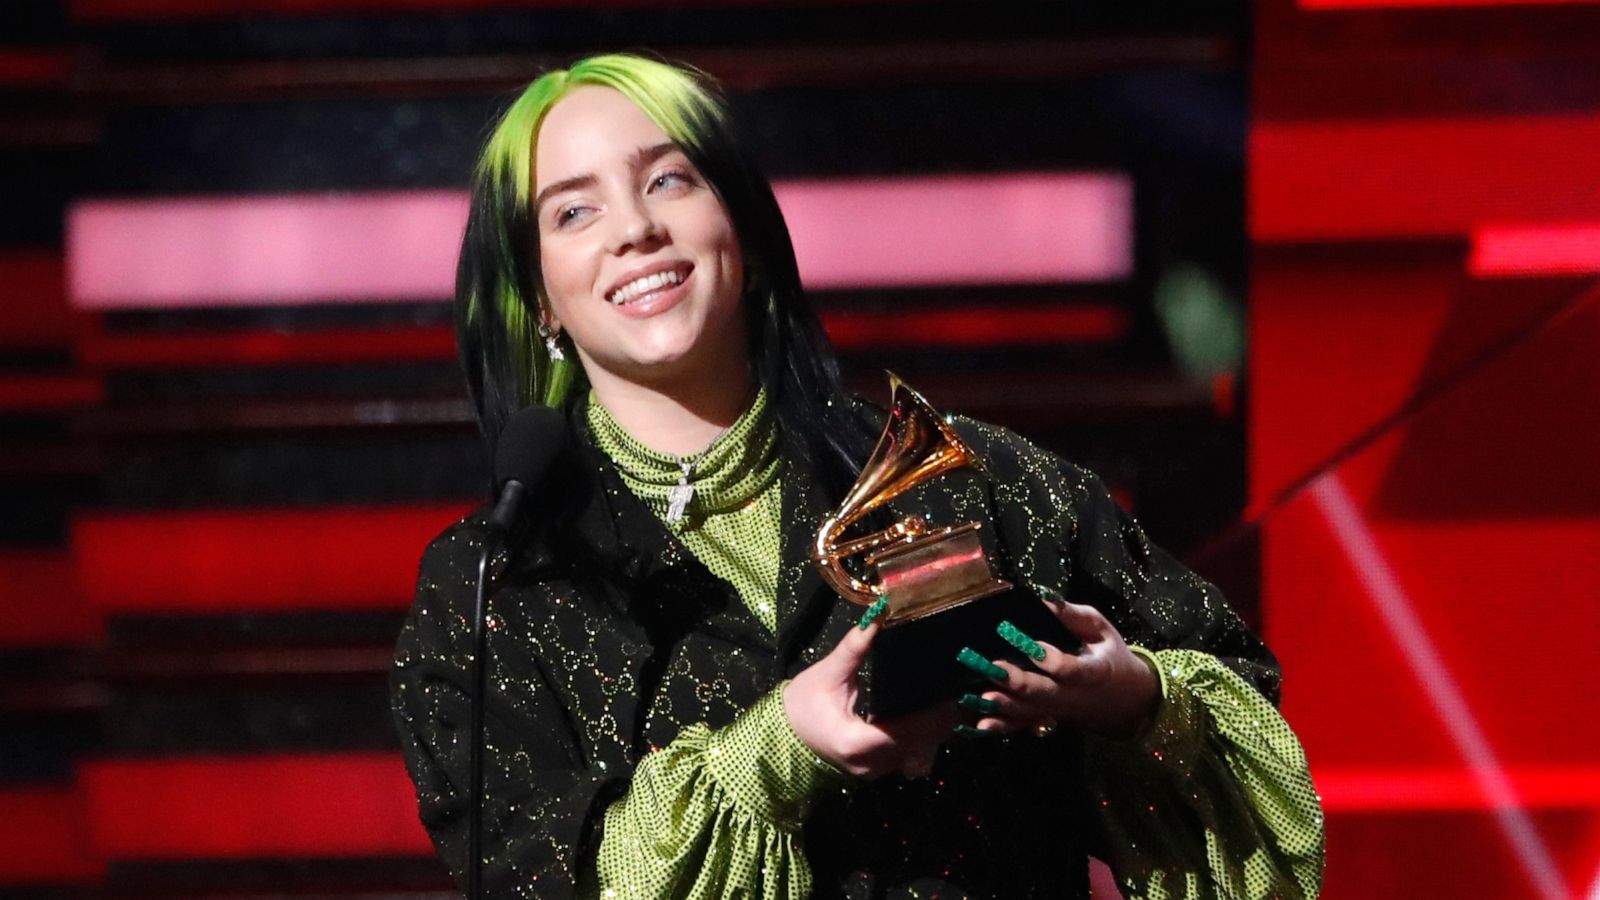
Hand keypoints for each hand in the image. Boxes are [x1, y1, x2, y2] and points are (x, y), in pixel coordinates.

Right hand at [784, 601, 959, 778]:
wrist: (782, 736)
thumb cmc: (801, 705)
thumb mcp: (826, 674)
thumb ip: (854, 648)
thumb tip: (878, 615)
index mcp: (858, 743)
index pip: (907, 729)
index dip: (934, 714)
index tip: (955, 693)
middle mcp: (872, 764)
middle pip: (920, 743)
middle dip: (944, 720)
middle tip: (967, 692)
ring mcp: (876, 771)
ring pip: (919, 753)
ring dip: (937, 731)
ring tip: (958, 704)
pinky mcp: (878, 768)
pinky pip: (910, 756)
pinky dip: (924, 738)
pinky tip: (936, 718)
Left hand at [955, 588, 1159, 738]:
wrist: (1126, 700)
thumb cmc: (1109, 655)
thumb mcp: (1100, 629)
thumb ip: (1072, 615)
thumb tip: (1042, 598)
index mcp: (1094, 672)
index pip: (1072, 669)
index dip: (1052, 660)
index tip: (1031, 645)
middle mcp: (1074, 696)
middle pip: (1045, 693)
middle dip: (1018, 682)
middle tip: (994, 667)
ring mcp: (1058, 711)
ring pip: (1030, 713)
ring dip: (1004, 706)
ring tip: (980, 698)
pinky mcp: (1046, 718)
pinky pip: (1022, 725)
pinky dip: (1001, 727)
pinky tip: (979, 725)